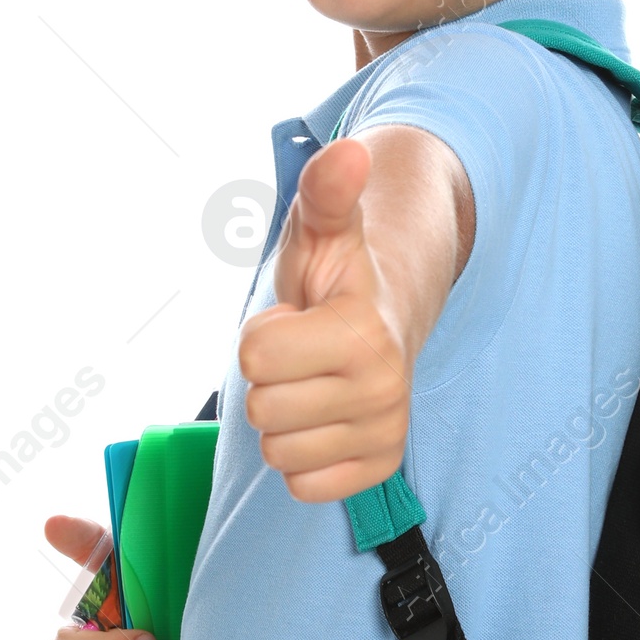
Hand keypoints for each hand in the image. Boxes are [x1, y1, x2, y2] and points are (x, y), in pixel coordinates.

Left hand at [239, 133, 411, 503]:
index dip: (260, 337)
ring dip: (285, 420)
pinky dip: (304, 458)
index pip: (254, 359)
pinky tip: (325, 420)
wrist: (386, 320)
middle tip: (303, 356)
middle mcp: (384, 388)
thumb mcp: (320, 230)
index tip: (294, 320)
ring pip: (278, 453)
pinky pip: (305, 487)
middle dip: (271, 380)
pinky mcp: (381, 467)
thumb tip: (349, 152)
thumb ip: (325, 193)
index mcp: (364, 334)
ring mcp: (385, 432)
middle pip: (263, 410)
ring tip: (313, 384)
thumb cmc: (336, 279)